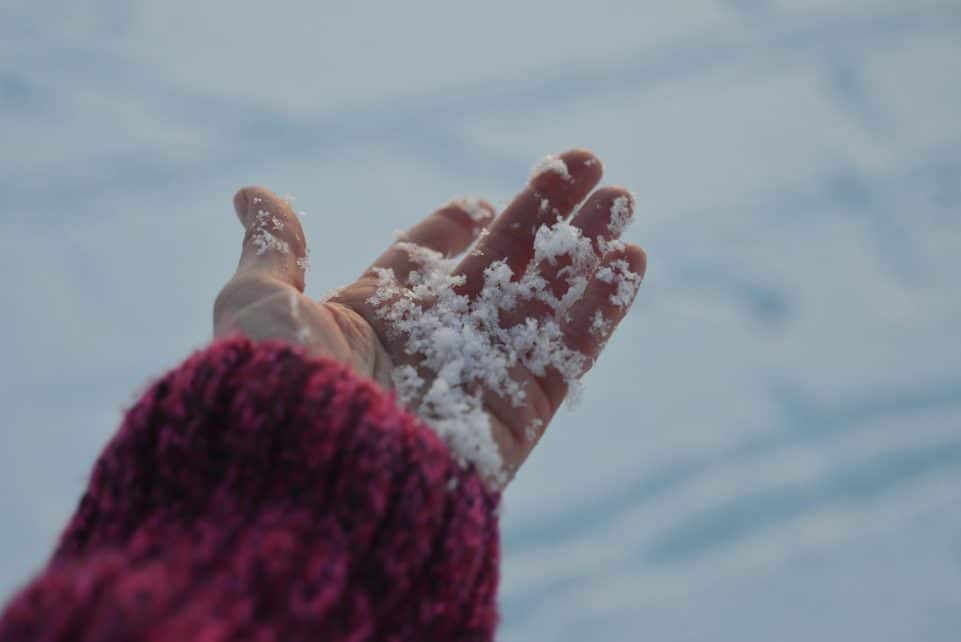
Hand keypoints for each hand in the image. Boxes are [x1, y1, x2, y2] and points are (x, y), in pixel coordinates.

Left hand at [214, 149, 645, 485]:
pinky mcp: (517, 416)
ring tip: (624, 202)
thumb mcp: (258, 302)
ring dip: (588, 251)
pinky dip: (602, 309)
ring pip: (548, 301)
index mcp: (377, 313)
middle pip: (504, 265)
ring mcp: (480, 376)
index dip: (458, 224)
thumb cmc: (279, 385)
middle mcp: (434, 342)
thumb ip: (275, 246)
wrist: (309, 481)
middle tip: (590, 166)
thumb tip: (251, 191)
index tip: (482, 201)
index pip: (429, 256)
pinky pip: (569, 355)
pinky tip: (630, 261)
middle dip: (547, 216)